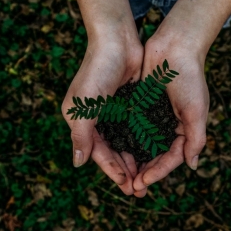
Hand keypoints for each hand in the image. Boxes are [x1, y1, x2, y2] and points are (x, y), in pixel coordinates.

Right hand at [61, 35, 142, 194]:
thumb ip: (81, 135)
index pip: (97, 152)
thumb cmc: (97, 71)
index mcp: (81, 120)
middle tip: (139, 189)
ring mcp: (113, 112)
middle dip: (125, 170)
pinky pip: (135, 129)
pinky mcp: (128, 104)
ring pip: (125, 143)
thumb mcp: (84, 106)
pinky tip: (152, 154)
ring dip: (134, 160)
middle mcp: (96, 119)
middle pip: (112, 151)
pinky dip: (142, 142)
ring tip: (147, 177)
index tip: (126, 186)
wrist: (117, 41)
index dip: (111, 170)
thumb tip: (78, 164)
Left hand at [132, 35, 208, 196]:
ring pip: (141, 144)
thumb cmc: (189, 78)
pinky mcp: (140, 105)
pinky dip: (125, 140)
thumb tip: (192, 166)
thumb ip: (196, 138)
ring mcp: (153, 116)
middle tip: (130, 188)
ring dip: (132, 160)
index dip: (158, 172)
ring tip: (121, 175)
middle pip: (155, 155)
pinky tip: (114, 150)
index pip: (171, 158)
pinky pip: (131, 127)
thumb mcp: (197, 110)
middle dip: (144, 172)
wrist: (175, 46)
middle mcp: (168, 126)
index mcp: (184, 129)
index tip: (142, 183)